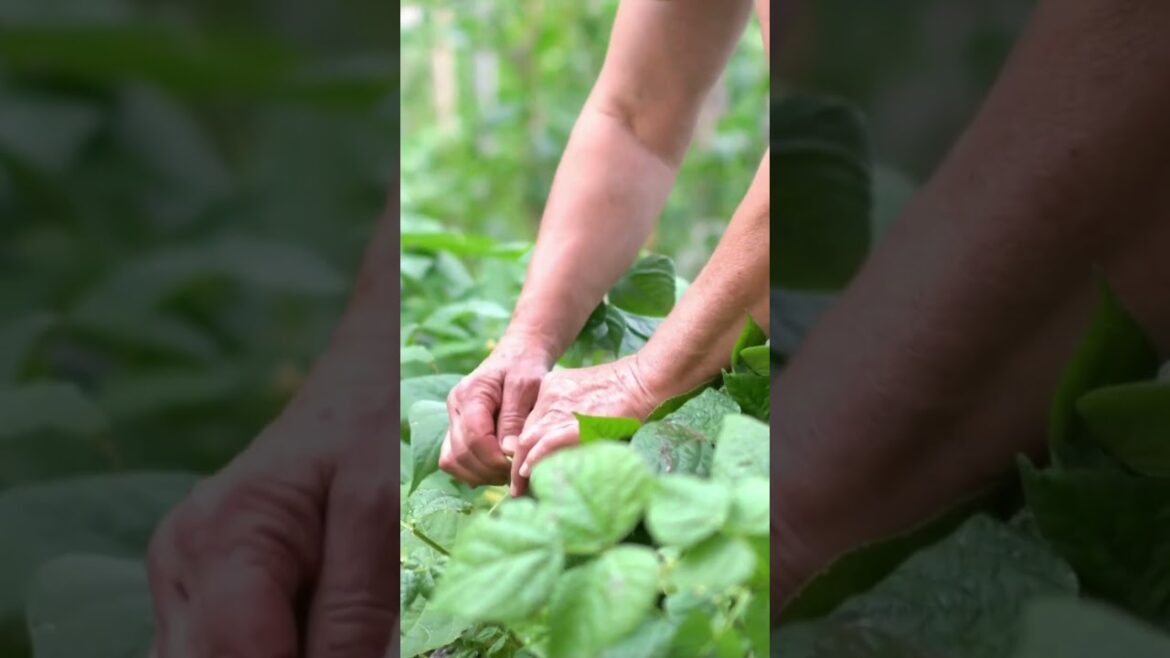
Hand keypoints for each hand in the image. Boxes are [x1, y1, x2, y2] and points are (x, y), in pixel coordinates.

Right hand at [147, 387, 397, 657]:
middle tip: (357, 642)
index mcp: (220, 538)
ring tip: (342, 624)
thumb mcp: (379, 513)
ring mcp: (182, 579)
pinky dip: (270, 646)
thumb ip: (352, 609)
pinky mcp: (198, 588)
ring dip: (274, 654)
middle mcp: (181, 564)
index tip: (362, 655)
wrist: (360, 383)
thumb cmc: (374, 428)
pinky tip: (317, 627)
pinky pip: (219, 647)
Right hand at [438, 333, 554, 486]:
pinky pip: (454, 460)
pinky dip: (473, 471)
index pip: (475, 438)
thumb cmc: (526, 367)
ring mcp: (453, 418)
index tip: (518, 464)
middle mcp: (455, 406)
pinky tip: (496, 470)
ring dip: (479, 474)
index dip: (496, 459)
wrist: (518, 355)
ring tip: (506, 473)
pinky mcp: (456, 429)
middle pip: (461, 454)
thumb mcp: (527, 386)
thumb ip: (515, 418)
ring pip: (452, 461)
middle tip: (516, 473)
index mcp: (471, 393)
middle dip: (490, 470)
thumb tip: (507, 451)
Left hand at [509, 355, 659, 495]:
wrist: (643, 378)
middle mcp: (549, 397)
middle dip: (516, 462)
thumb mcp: (585, 391)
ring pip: (527, 441)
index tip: (521, 468)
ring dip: (520, 468)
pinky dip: (534, 459)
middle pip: (523, 434)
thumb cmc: (623, 388)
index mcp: (551, 387)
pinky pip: (546, 443)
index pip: (528, 424)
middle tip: (516, 487)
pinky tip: (528, 473)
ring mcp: (560, 408)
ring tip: (519, 491)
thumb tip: (563, 442)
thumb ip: (569, 411)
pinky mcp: (575, 422)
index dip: (522, 448)